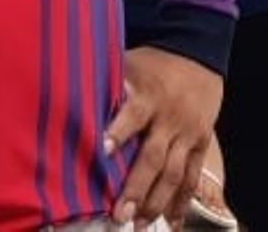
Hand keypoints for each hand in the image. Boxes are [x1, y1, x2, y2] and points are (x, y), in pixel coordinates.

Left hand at [106, 47, 223, 224]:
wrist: (198, 52)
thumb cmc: (152, 63)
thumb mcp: (128, 64)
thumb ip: (107, 86)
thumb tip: (65, 98)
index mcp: (148, 94)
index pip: (133, 115)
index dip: (118, 132)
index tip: (102, 151)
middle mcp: (170, 117)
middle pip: (153, 157)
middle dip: (136, 188)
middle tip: (119, 215)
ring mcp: (188, 132)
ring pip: (174, 173)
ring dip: (157, 202)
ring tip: (139, 224)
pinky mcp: (201, 142)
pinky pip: (193, 175)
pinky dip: (183, 201)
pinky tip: (174, 223)